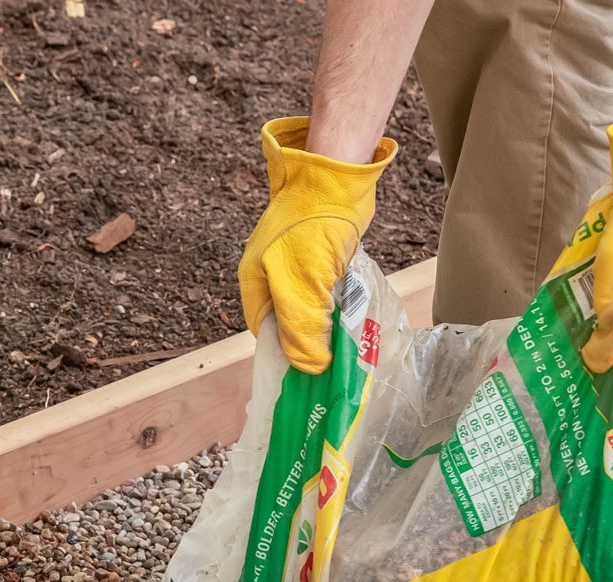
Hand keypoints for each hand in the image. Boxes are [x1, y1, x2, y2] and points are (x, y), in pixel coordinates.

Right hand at [237, 117, 396, 374]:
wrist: (337, 178)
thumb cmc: (309, 229)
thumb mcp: (299, 285)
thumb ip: (300, 329)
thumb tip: (309, 368)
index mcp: (256, 284)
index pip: (267, 336)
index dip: (287, 355)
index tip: (313, 372)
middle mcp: (273, 279)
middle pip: (290, 325)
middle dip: (311, 343)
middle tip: (337, 363)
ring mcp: (299, 269)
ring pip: (313, 311)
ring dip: (330, 326)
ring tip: (350, 345)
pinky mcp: (323, 261)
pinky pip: (330, 295)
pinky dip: (342, 306)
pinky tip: (356, 316)